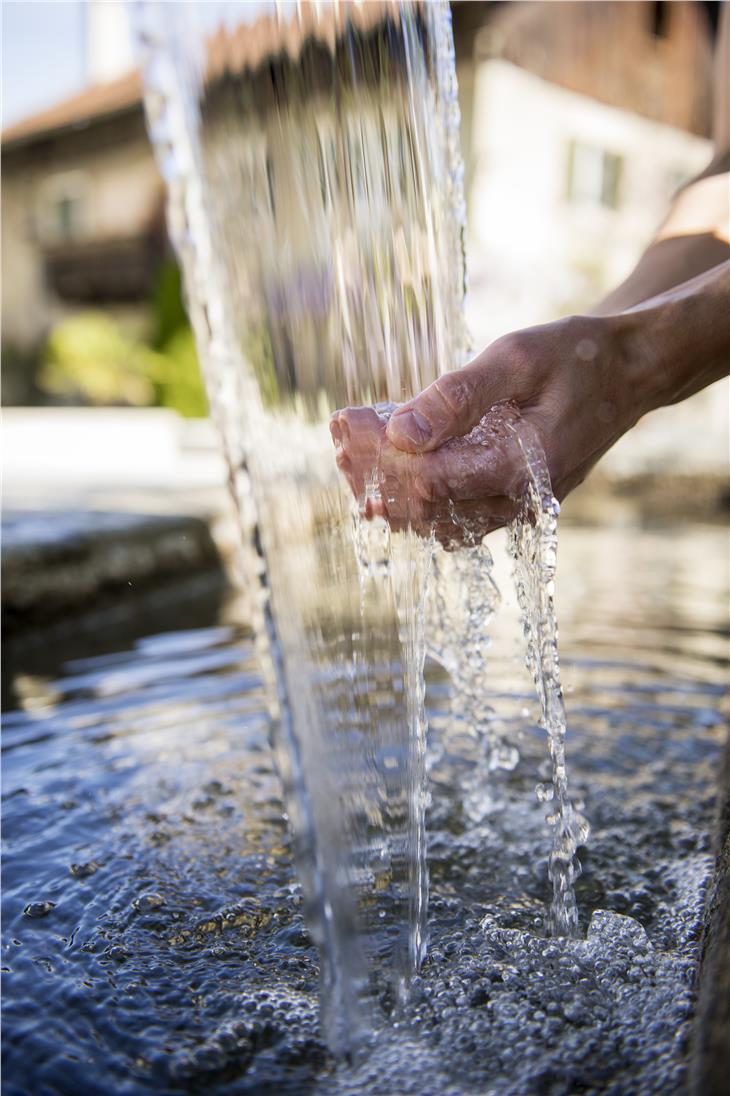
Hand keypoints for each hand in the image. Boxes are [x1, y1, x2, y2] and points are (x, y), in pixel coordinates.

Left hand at [331, 312, 645, 539]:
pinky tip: (385, 473)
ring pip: (438, 523)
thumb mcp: (518, 357)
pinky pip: (455, 517)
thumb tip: (400, 434)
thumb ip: (458, 396)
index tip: (342, 424)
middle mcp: (521, 502)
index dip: (381, 459)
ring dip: (389, 495)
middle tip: (336, 442)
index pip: (434, 483)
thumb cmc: (577, 356)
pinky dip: (416, 498)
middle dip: (374, 477)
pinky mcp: (512, 503)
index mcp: (526, 468)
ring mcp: (519, 509)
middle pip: (428, 511)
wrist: (630, 371)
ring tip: (347, 457)